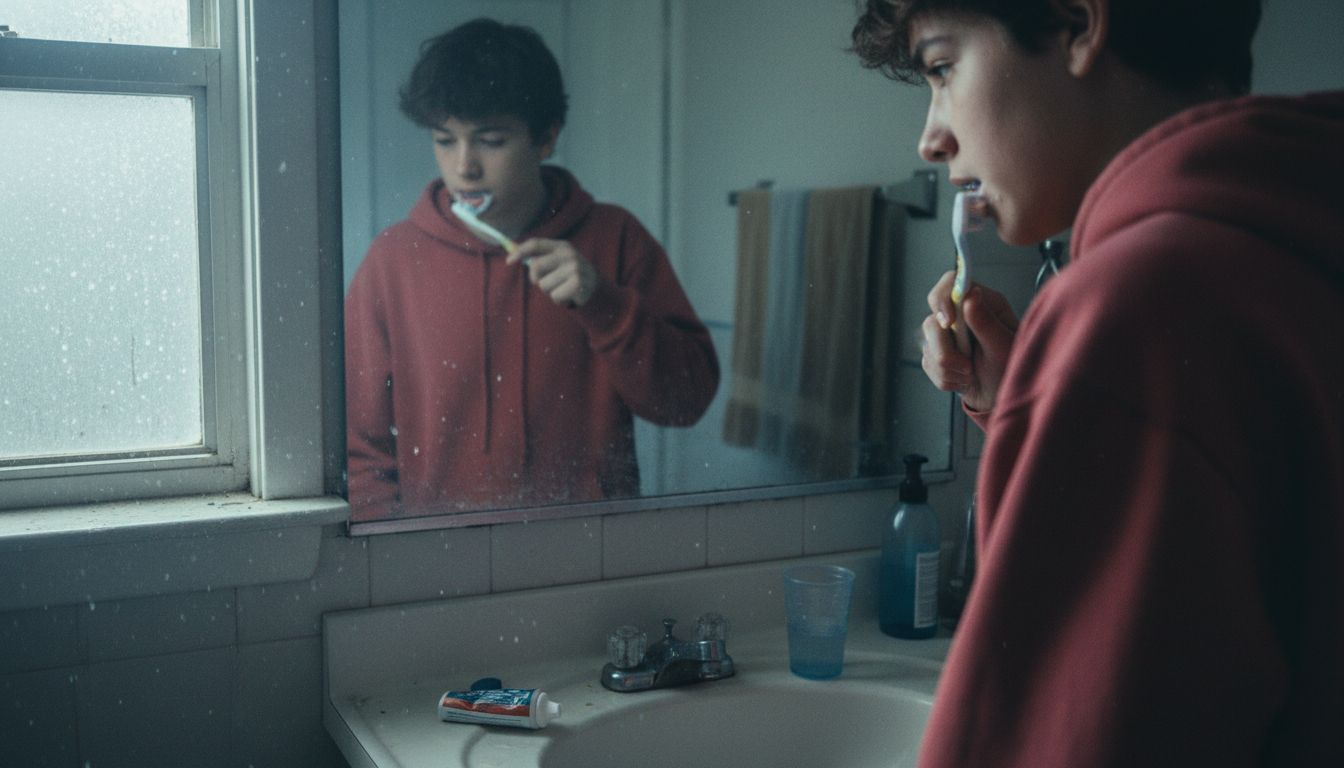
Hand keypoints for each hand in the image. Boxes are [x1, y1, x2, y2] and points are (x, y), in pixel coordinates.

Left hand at [508, 238, 601, 306]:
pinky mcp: (578, 283)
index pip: (535, 244)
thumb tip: (512, 256)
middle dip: (536, 279)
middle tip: (548, 282)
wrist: (595, 287)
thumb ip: (539, 258)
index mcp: (561, 246)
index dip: (520, 252)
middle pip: (536, 267)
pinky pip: (554, 296)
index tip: (508, 262)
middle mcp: (568, 254)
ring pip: (544, 285)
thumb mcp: (557, 261)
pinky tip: (568, 295)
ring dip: (550, 291)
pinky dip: (559, 299)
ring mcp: (574, 267)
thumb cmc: (569, 275)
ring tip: (562, 288)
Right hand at [921, 269, 1017, 412]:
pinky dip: (946, 378)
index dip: (942, 299)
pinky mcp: (937, 352)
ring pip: (927, 346)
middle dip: (946, 350)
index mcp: (983, 303)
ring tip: (970, 375)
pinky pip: (927, 364)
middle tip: (968, 366)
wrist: (1003, 397)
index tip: (948, 323)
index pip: (951, 283)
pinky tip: (964, 380)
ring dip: (948, 369)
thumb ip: (985, 321)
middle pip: (932, 321)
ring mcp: (947, 334)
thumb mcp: (1003, 346)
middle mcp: (962, 315)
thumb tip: (970, 294)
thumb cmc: (1012, 369)